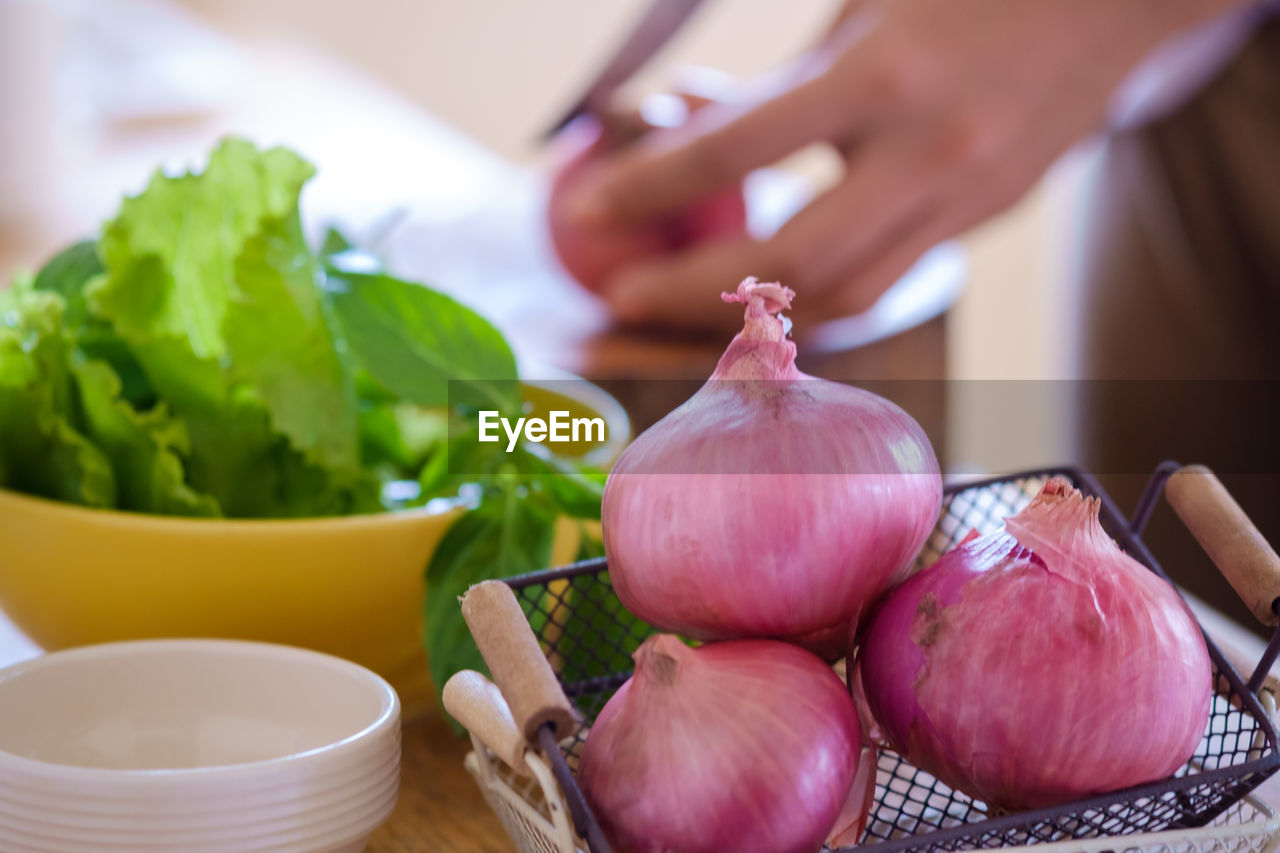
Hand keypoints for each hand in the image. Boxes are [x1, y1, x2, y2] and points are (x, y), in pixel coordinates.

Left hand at [565, 0, 1241, 330]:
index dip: (658, 182)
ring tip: (684, 308)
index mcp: (885, 72)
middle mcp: (929, 150)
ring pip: (846, 293)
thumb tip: (677, 115)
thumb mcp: (864, 5)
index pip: (744, 143)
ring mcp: (967, 197)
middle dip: (692, 289)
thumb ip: (776, 76)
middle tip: (621, 293)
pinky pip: (888, 279)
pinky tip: (768, 293)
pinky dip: (819, 296)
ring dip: (754, 311)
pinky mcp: (987, 221)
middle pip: (792, 258)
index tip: (594, 205)